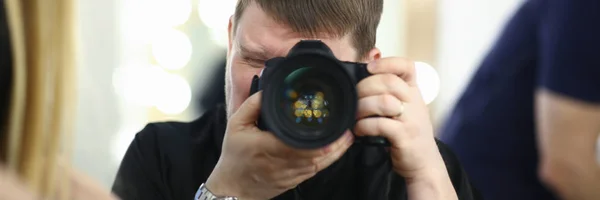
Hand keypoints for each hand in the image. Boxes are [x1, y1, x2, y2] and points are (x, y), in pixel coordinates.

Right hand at [206, 92, 353, 199]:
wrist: (232, 188)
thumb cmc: (234, 157)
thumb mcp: (236, 125)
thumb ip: (252, 105)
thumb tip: (267, 90)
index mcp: (269, 147)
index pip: (302, 145)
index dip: (323, 139)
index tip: (334, 127)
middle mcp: (283, 163)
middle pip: (318, 155)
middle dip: (336, 142)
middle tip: (348, 128)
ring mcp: (291, 174)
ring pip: (320, 164)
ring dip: (336, 152)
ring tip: (347, 137)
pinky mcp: (294, 181)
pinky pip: (315, 171)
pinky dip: (328, 160)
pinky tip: (335, 150)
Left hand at [354, 57, 456, 198]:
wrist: (423, 162)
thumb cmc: (406, 131)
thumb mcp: (402, 106)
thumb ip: (387, 87)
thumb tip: (368, 58)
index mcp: (413, 91)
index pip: (407, 66)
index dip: (387, 62)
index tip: (369, 67)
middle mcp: (415, 102)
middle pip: (388, 82)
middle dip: (364, 87)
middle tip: (351, 98)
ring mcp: (412, 119)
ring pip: (384, 102)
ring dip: (362, 107)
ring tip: (354, 116)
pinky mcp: (404, 136)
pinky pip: (380, 125)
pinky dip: (364, 126)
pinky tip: (358, 130)